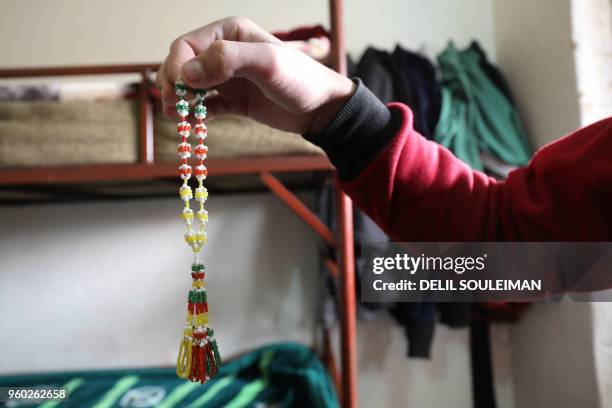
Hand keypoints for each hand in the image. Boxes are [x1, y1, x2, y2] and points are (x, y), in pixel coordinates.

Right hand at [157, 17, 354, 133]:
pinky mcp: (232, 100)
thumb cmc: (299, 79)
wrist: (321, 109)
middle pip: (182, 65)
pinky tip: (192, 125)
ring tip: (178, 117)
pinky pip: (205, 106)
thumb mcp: (267, 63)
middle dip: (172, 84)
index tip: (177, 90)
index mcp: (230, 32)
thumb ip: (227, 60)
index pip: (187, 45)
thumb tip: (186, 72)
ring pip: (190, 86)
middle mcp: (224, 52)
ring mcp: (227, 77)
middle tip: (172, 106)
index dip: (176, 67)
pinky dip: (195, 115)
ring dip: (179, 100)